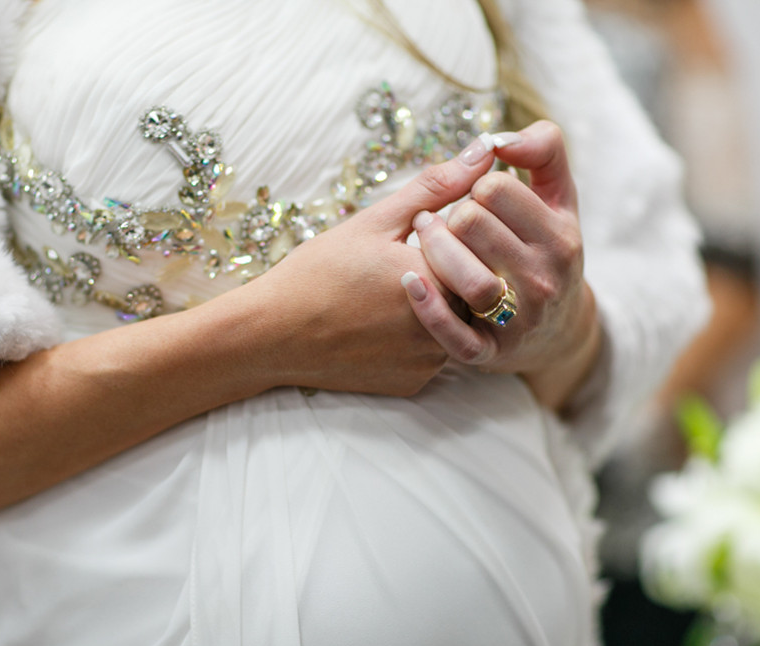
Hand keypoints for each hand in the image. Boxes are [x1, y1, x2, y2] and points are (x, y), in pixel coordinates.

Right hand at [235, 135, 502, 396]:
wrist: (272, 335)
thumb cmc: (318, 272)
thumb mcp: (375, 221)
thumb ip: (437, 186)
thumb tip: (486, 150)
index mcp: (440, 279)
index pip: (478, 245)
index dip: (445, 233)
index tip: (410, 235)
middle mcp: (445, 326)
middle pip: (472, 286)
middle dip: (447, 268)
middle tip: (396, 266)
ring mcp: (431, 361)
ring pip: (457, 321)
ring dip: (437, 301)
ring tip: (386, 293)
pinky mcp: (416, 382)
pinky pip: (434, 352)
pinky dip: (416, 335)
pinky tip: (380, 323)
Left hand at [402, 122, 601, 410]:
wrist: (557, 331)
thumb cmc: (546, 249)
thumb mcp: (559, 198)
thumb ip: (543, 151)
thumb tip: (499, 137)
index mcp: (560, 237)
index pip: (495, 189)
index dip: (473, 186)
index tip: (474, 199)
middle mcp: (544, 279)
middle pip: (471, 225)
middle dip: (447, 215)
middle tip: (437, 220)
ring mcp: (518, 319)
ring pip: (465, 277)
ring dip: (431, 251)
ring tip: (422, 241)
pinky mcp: (490, 353)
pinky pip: (454, 336)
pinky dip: (428, 310)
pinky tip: (409, 281)